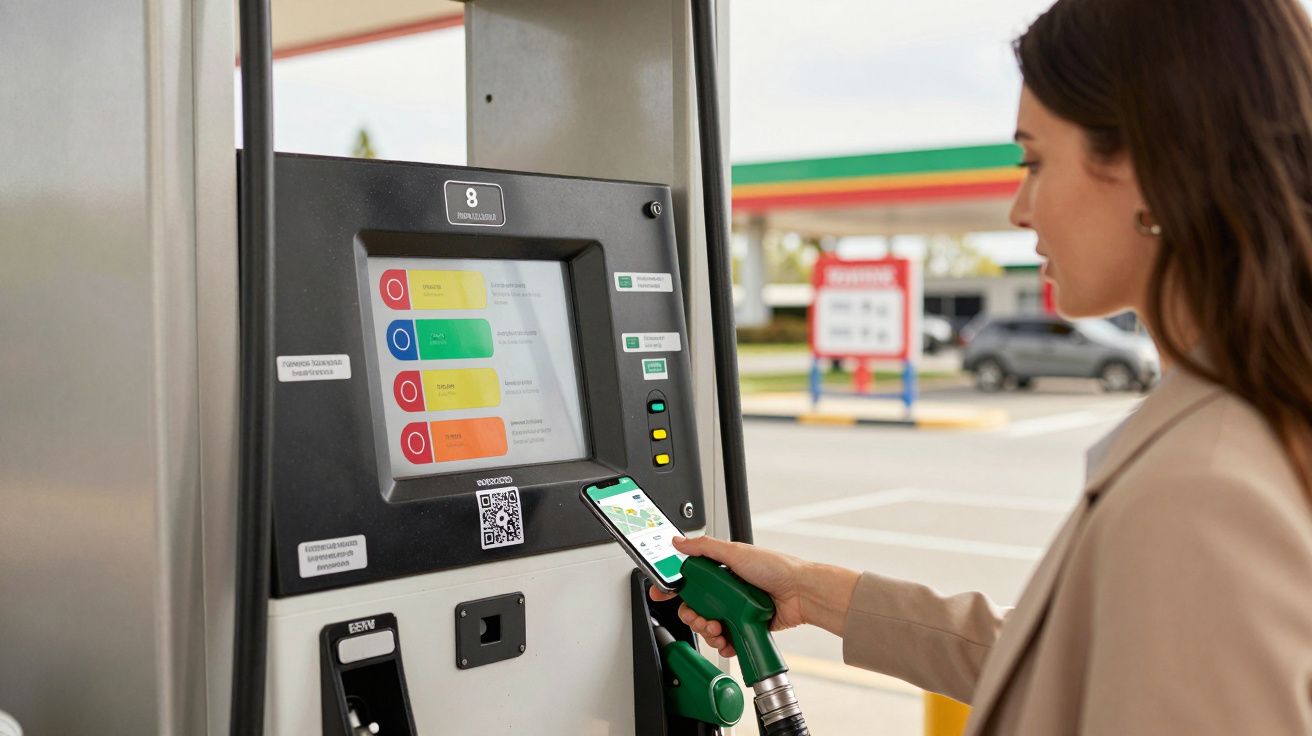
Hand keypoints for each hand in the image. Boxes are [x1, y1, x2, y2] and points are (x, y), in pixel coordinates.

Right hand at [649, 535, 810, 658]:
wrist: (801, 593)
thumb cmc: (776, 568)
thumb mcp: (736, 552)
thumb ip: (704, 547)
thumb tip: (679, 542)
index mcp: (722, 572)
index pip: (690, 580)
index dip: (674, 588)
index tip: (660, 594)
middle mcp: (727, 592)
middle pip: (695, 607)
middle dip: (692, 615)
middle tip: (699, 617)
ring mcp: (736, 611)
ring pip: (709, 626)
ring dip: (707, 631)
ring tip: (717, 629)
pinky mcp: (746, 627)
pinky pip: (727, 640)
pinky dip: (723, 643)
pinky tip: (727, 640)